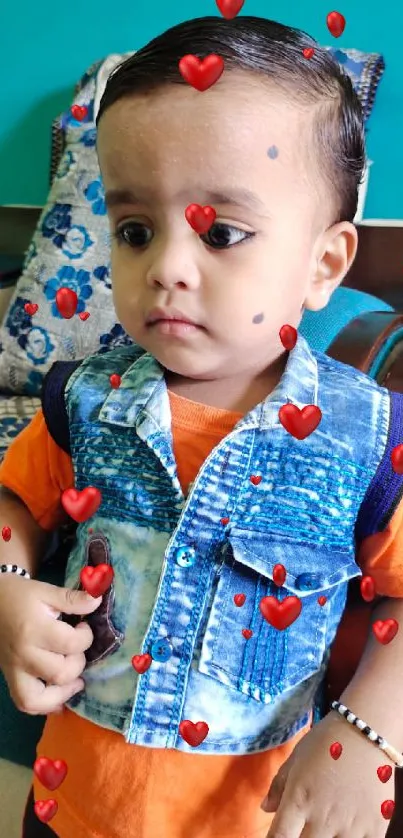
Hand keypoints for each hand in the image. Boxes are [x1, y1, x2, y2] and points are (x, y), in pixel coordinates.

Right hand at [0, 573, 100, 714]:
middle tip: (76, 649)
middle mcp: (24, 654)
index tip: (83, 627)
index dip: (86, 637)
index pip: (70, 644)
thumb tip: (97, 600)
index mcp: (34, 629)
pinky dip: (44, 706)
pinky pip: (25, 703)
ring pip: (41, 698)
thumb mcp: (45, 591)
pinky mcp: (10, 678)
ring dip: (65, 691)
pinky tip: (60, 697)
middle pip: (60, 673)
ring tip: (76, 679)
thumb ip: (72, 598)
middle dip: (78, 662)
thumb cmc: (18, 595)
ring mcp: (15, 669)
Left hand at [261, 710, 391, 837]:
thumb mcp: (297, 758)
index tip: (279, 837)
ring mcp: (349, 827)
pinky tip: (350, 826)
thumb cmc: (327, 740)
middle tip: (307, 824)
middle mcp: (322, 819)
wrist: (367, 732)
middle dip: (302, 837)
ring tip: (329, 824)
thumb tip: (266, 809)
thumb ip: (279, 785)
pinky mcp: (374, 829)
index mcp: (299, 800)